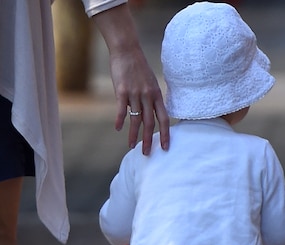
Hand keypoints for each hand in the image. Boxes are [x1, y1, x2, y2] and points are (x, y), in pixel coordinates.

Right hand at [91, 4, 169, 154]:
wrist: (127, 51)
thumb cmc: (138, 67)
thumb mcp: (150, 83)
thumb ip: (150, 98)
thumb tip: (147, 114)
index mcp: (156, 95)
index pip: (164, 118)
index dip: (166, 134)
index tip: (166, 147)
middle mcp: (148, 96)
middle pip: (150, 123)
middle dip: (149, 140)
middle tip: (146, 153)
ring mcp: (135, 94)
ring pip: (136, 120)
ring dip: (133, 135)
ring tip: (131, 146)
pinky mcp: (122, 91)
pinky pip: (121, 110)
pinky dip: (119, 120)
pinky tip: (117, 128)